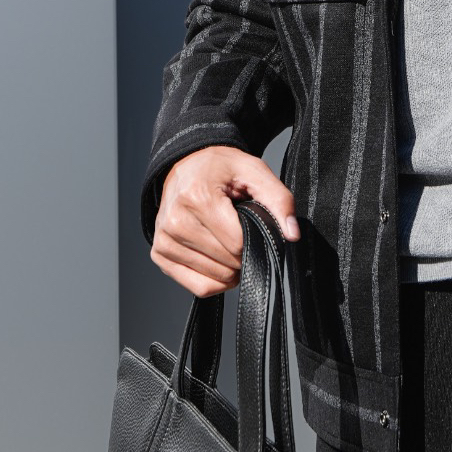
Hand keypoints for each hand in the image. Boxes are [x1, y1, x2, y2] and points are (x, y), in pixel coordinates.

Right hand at [150, 145, 299, 296]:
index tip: (253, 225)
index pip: (237, 244)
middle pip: (227, 264)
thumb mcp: (254, 171)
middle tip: (240, 230)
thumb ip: (279, 200)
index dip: (254, 240)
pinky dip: (216, 280)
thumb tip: (292, 235)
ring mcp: (164, 240)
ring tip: (227, 240)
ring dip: (230, 268)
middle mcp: (175, 221)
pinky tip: (219, 258)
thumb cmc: (220, 168)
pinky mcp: (160, 254)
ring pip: (214, 279)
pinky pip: (198, 287)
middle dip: (243, 254)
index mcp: (197, 198)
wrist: (185, 164)